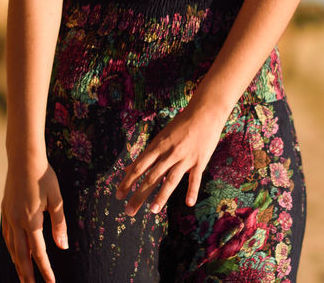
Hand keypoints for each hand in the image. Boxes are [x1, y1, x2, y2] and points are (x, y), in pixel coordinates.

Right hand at [0, 155, 68, 282]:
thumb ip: (59, 224)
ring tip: (22, 276)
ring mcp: (8, 216)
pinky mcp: (4, 209)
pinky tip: (14, 252)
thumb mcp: (56, 199)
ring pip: (11, 247)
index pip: (39, 252)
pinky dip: (11, 248)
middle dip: (27, 273)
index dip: (45, 269)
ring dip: (17, 263)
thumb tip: (62, 247)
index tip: (51, 282)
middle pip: (21, 255)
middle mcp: (16, 221)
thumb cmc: (44, 176)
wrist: (23, 157)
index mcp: (31, 220)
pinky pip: (7, 235)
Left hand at [115, 100, 230, 216]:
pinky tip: (189, 203)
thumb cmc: (180, 125)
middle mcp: (169, 153)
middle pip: (152, 177)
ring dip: (161, 196)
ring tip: (153, 211)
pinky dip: (192, 190)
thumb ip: (146, 156)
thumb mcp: (160, 138)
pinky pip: (195, 178)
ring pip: (171, 179)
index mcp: (158, 146)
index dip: (128, 182)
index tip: (118, 196)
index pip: (139, 167)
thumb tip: (128, 169)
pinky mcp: (200, 161)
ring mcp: (185, 158)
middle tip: (129, 212)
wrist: (205, 112)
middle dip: (139, 195)